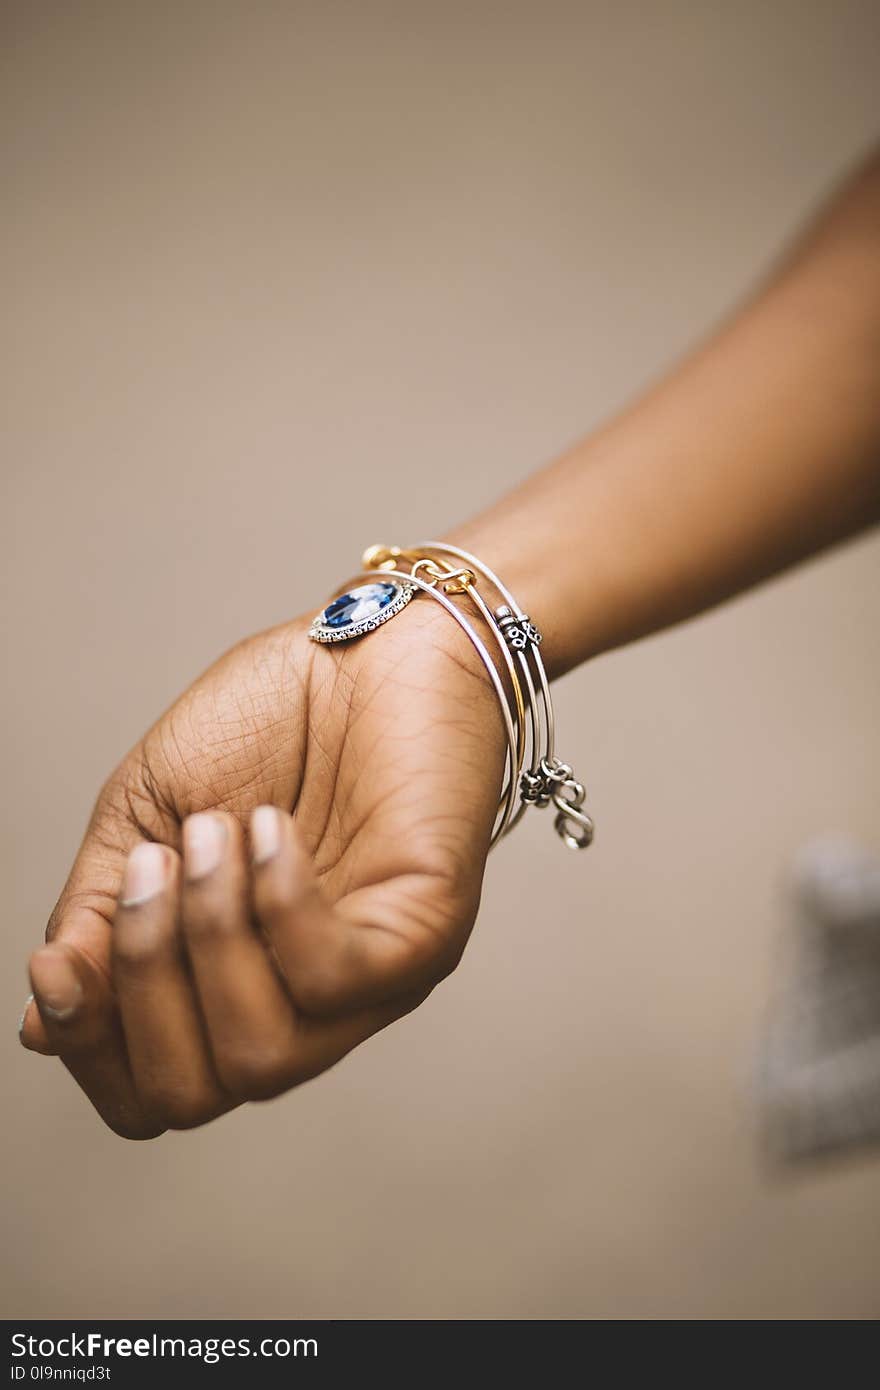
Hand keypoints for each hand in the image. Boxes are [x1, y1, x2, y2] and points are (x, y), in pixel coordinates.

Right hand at [20, 597, 504, 1136]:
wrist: (365, 641)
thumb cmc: (266, 722)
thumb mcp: (147, 817)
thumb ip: (99, 919)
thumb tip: (40, 1024)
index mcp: (232, 984)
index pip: (152, 1093)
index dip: (89, 1048)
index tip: (59, 965)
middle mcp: (302, 1005)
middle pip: (194, 1095)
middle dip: (143, 981)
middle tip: (156, 865)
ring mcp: (368, 981)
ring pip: (259, 1057)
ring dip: (209, 934)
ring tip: (218, 832)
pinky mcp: (424, 937)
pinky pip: (332, 980)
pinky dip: (279, 903)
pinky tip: (273, 829)